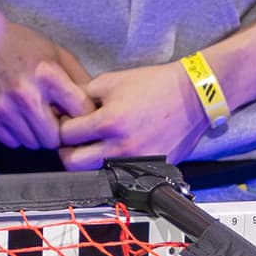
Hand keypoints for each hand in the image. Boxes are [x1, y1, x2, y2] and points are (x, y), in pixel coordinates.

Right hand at [0, 17, 95, 150]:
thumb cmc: (17, 43)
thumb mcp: (56, 52)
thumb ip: (78, 79)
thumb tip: (94, 105)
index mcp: (48, 76)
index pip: (81, 114)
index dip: (82, 115)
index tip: (76, 113)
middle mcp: (25, 95)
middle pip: (55, 137)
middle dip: (58, 131)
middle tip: (53, 118)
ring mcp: (2, 108)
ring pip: (32, 143)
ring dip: (36, 133)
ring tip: (32, 115)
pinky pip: (10, 141)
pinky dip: (16, 134)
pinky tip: (15, 116)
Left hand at [56, 62, 215, 168]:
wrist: (194, 95)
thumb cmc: (155, 84)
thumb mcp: (110, 81)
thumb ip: (81, 95)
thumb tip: (61, 107)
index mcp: (109, 122)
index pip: (66, 135)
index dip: (62, 127)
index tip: (68, 122)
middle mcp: (122, 146)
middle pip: (74, 163)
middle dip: (68, 151)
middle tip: (73, 142)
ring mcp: (139, 160)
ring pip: (97, 174)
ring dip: (90, 161)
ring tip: (94, 146)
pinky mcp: (154, 166)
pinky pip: (124, 173)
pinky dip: (115, 165)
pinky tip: (117, 149)